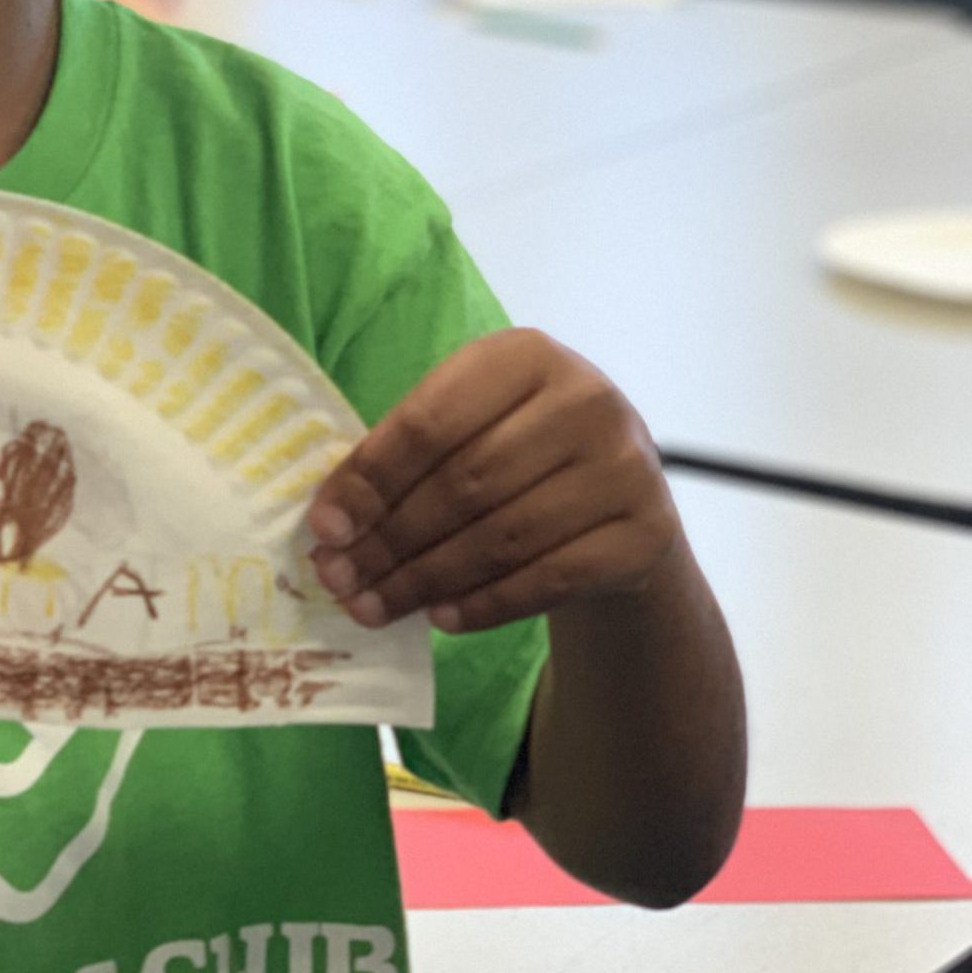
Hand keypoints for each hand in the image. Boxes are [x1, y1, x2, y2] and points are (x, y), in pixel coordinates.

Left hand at [306, 330, 682, 634]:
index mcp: (524, 355)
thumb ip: (404, 460)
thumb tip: (331, 525)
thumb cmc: (517, 450)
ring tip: (374, 606)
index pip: (430, 422)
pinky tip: (439, 618)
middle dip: (390, 539)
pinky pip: (549, 578)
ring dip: (426, 579)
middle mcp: (585, 399)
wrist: (621, 495)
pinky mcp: (647, 532)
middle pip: (465, 483)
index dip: (371, 479)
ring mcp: (626, 466)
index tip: (325, 527)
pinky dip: (485, 604)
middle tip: (339, 579)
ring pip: (502, 536)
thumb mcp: (468, 427)